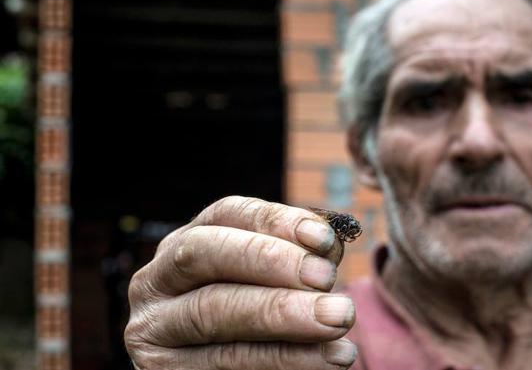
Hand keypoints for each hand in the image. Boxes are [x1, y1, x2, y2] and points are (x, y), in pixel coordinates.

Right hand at [125, 196, 356, 368]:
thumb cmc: (252, 318)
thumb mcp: (263, 280)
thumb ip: (292, 258)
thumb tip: (328, 244)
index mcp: (183, 244)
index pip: (225, 214)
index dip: (275, 222)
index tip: (324, 239)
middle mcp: (156, 281)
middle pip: (205, 254)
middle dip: (270, 262)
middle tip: (326, 278)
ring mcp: (154, 330)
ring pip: (213, 312)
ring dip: (283, 315)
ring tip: (339, 318)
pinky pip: (225, 363)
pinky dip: (283, 359)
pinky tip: (328, 357)